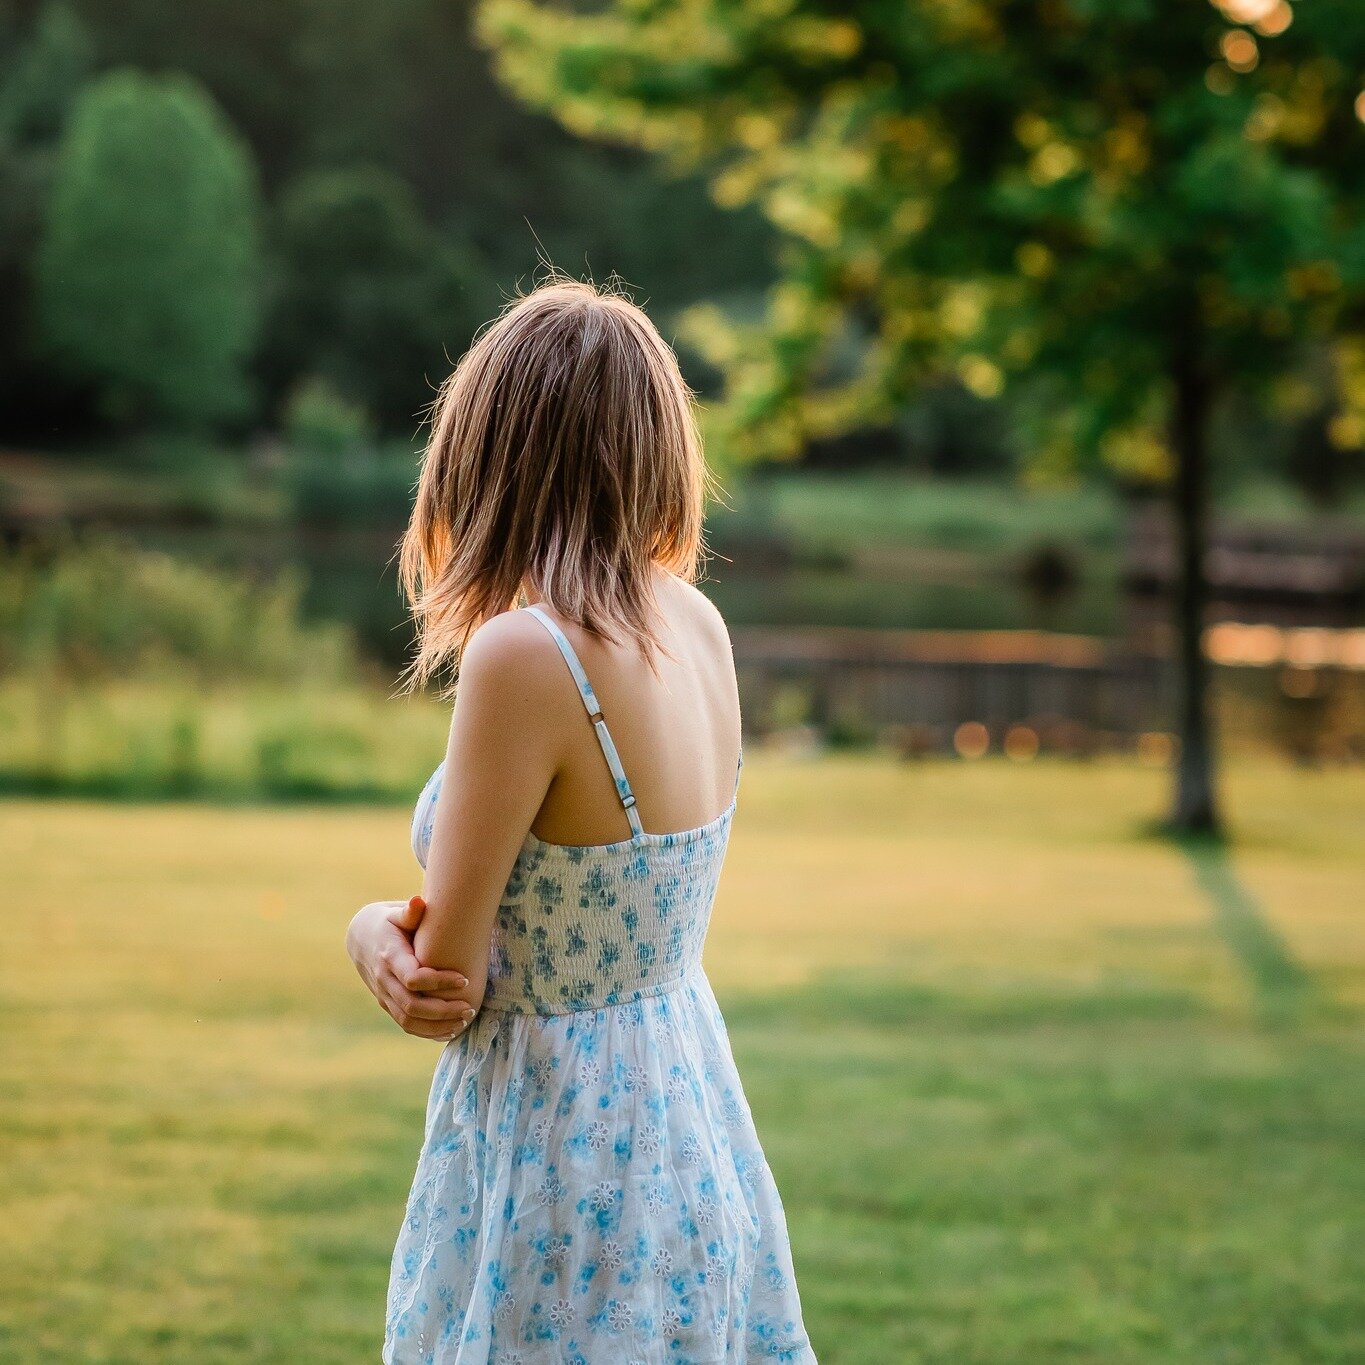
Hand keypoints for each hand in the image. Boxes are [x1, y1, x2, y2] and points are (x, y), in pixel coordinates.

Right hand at [346, 896, 477, 1040]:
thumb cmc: (388, 922)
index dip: (439, 982)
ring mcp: (384, 995)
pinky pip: (406, 1025)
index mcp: (389, 956)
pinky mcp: (387, 1004)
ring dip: (438, 1025)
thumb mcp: (396, 913)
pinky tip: (450, 1030)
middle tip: (470, 1007)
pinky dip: (428, 1032)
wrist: (361, 937)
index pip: (413, 978)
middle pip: (412, 1005)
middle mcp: (383, 979)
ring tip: (465, 1020)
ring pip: (408, 1021)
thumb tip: (419, 901)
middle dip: (443, 1010)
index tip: (465, 979)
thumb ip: (410, 911)